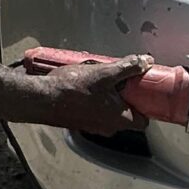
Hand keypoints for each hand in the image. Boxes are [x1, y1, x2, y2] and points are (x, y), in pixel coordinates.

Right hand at [16, 48, 152, 134]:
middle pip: (127, 114)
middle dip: (127, 97)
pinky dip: (96, 100)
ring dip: (110, 97)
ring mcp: (93, 126)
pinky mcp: (80, 121)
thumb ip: (128, 67)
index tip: (144, 92)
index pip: (144, 122)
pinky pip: (95, 111)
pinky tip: (88, 84)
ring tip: (103, 78)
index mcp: (120, 120)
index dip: (147, 107)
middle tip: (123, 80)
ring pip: (110, 112)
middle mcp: (108, 127)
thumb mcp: (105, 73)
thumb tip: (146, 61)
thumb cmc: (72, 89)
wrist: (41, 98)